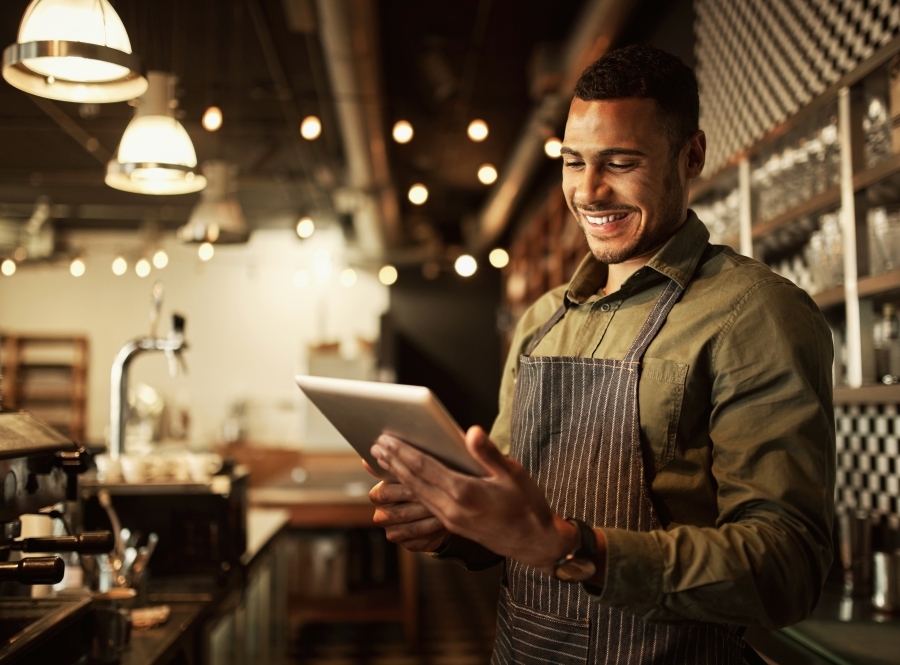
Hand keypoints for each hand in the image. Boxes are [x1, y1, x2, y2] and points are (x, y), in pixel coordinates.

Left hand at [371, 426, 576, 574]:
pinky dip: (410, 492)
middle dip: (393, 462)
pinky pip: (424, 506)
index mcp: (465, 491)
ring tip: (381, 462)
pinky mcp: (452, 526)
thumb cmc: (527, 504)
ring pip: (416, 494)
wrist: (534, 541)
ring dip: (397, 477)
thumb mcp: (513, 474)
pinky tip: (403, 485)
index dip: (403, 452)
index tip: (386, 439)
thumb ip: (489, 453)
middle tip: (374, 446)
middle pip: (414, 481)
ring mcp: (450, 519)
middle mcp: (452, 508)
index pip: (425, 467)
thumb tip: (471, 432)